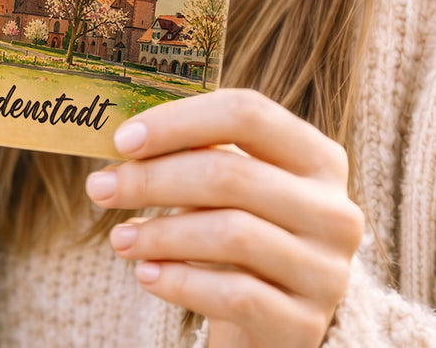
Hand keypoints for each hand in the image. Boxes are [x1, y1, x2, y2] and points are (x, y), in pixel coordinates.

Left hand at [85, 88, 362, 347]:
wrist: (274, 319)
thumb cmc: (241, 231)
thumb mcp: (232, 186)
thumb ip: (195, 153)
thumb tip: (123, 137)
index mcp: (318, 156)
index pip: (247, 113)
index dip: (179, 121)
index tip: (123, 139)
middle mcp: (334, 208)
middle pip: (233, 173)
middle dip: (155, 179)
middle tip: (101, 187)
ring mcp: (326, 269)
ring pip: (232, 234)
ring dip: (161, 233)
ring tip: (119, 238)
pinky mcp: (305, 322)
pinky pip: (235, 295)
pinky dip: (181, 282)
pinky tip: (146, 275)